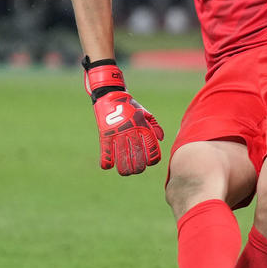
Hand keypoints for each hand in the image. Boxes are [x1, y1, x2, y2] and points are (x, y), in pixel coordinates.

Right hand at [83, 58, 164, 173]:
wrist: (111, 95)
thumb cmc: (131, 107)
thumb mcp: (145, 114)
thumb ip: (154, 126)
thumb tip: (161, 139)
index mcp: (143, 127)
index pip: (151, 149)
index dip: (152, 159)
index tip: (150, 163)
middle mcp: (132, 132)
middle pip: (137, 158)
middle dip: (139, 168)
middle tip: (137, 170)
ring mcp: (118, 134)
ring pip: (122, 159)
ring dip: (124, 169)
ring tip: (125, 172)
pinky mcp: (105, 135)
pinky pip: (106, 153)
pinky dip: (107, 162)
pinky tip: (108, 166)